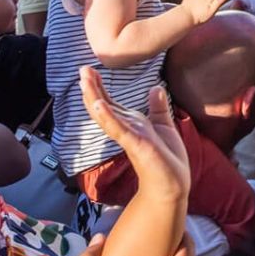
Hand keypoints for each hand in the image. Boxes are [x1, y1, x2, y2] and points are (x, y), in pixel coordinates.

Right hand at [81, 74, 189, 205]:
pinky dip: (108, 118)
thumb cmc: (167, 160)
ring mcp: (129, 137)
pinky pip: (120, 130)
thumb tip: (155, 87)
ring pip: (107, 115)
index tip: (89, 70)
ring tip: (84, 82)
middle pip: (104, 106)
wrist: (173, 186)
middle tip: (82, 69)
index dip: (99, 87)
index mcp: (131, 124)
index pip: (110, 103)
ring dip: (95, 98)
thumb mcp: (164, 127)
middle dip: (92, 88)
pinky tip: (99, 106)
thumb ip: (157, 108)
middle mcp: (126, 129)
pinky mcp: (136, 145)